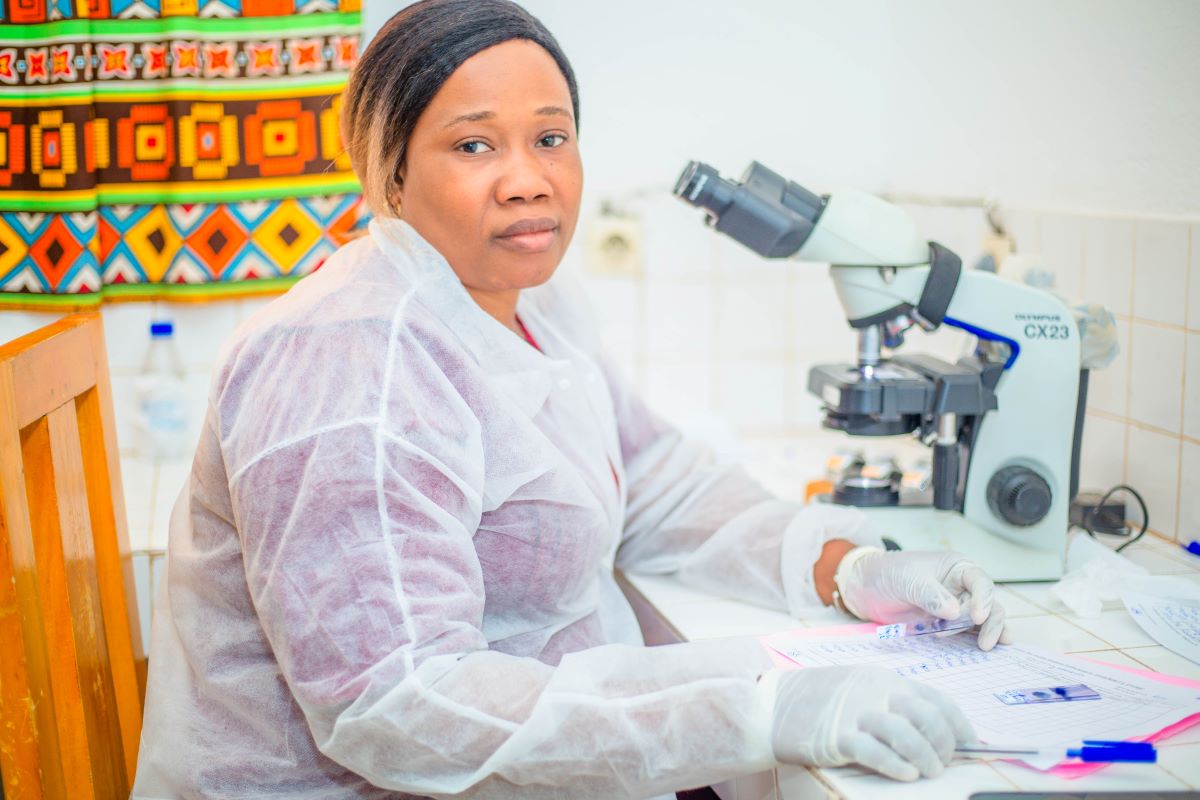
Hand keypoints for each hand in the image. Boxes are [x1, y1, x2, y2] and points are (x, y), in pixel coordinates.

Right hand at [767, 666, 974, 780]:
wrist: (772, 705)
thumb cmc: (818, 701)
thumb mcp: (860, 690)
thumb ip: (892, 703)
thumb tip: (934, 731)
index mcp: (884, 679)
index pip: (936, 699)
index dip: (959, 725)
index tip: (969, 744)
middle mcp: (875, 692)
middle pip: (928, 717)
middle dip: (944, 745)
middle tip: (942, 763)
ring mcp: (856, 713)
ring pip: (908, 734)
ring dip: (926, 758)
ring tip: (928, 772)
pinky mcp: (837, 736)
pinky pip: (876, 752)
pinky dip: (897, 766)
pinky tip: (906, 775)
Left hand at [837, 549, 1012, 649]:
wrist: (866, 588)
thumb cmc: (889, 573)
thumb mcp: (909, 579)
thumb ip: (931, 595)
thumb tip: (956, 613)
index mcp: (956, 568)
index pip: (979, 582)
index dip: (983, 599)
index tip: (977, 617)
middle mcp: (962, 586)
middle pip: (987, 603)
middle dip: (990, 622)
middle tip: (985, 643)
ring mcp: (956, 606)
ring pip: (981, 620)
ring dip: (988, 632)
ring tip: (987, 646)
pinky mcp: (946, 623)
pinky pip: (965, 632)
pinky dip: (975, 638)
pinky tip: (985, 647)